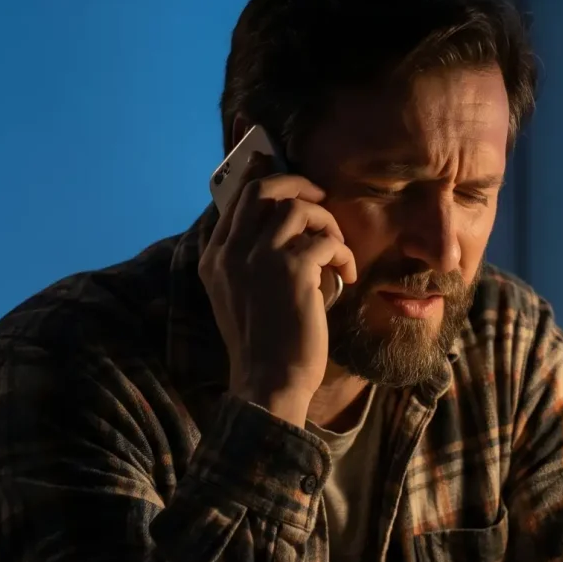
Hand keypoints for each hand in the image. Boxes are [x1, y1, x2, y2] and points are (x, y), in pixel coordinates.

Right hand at [197, 150, 358, 425]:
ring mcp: (258, 259)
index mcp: (214, 258)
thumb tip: (281, 227)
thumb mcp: (240, 297)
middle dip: (297, 186)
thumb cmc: (264, 344)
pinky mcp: (291, 271)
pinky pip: (326, 241)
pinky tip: (348, 276)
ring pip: (298, 209)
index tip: (291, 179)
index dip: (265, 179)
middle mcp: (230, 252)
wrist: (269, 382)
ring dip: (327, 223)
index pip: (236, 199)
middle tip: (320, 200)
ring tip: (336, 251)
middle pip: (262, 189)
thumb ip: (248, 261)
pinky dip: (343, 254)